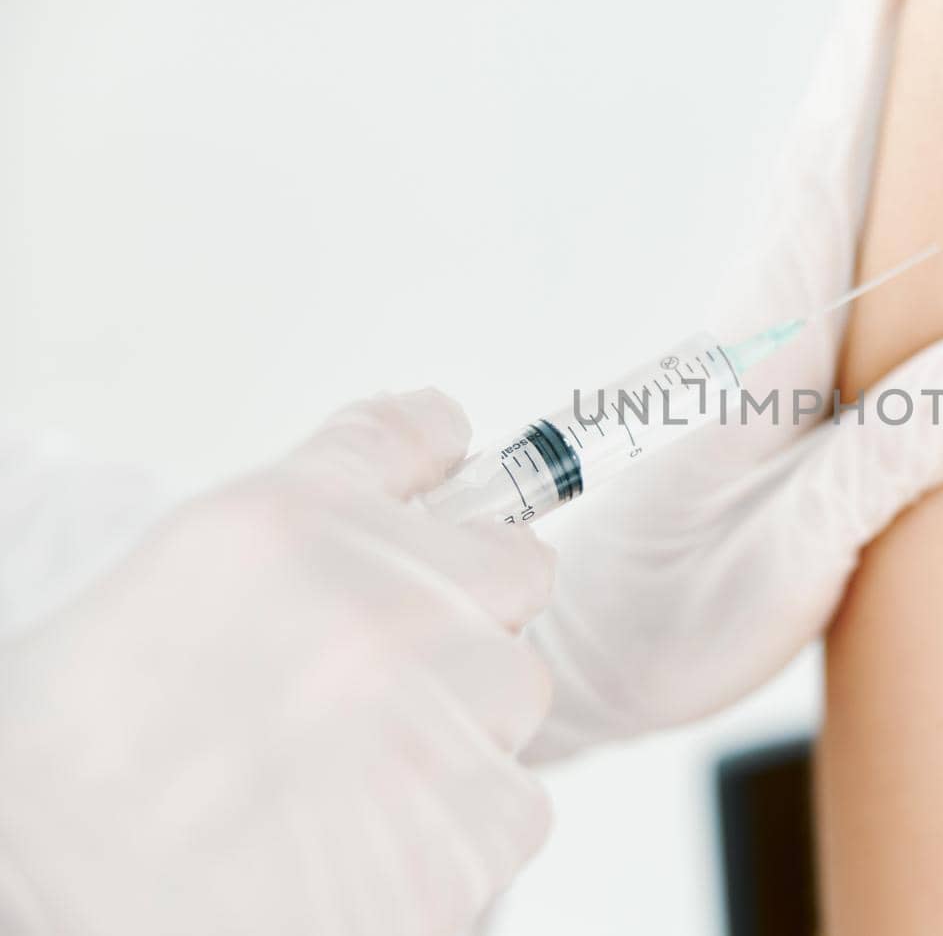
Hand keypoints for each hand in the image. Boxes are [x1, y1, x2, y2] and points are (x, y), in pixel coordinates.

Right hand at [0, 391, 555, 935]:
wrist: (47, 887)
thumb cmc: (85, 751)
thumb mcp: (180, 573)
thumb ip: (312, 512)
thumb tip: (418, 457)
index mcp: (293, 523)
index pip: (425, 436)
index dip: (441, 485)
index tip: (447, 500)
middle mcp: (382, 604)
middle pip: (511, 581)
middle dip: (458, 623)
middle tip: (371, 686)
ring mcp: (436, 715)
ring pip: (512, 696)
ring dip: (460, 726)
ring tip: (351, 777)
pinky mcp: (466, 832)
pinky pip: (514, 805)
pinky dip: (460, 825)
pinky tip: (370, 840)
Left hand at [525, 0, 942, 759]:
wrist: (580, 665)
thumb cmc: (672, 623)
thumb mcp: (791, 559)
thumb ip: (880, 463)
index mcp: (763, 349)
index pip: (829, 175)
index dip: (867, 62)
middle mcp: (756, 331)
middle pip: (825, 162)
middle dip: (874, 51)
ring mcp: (755, 358)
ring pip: (821, 207)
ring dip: (866, 113)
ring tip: (920, 42)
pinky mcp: (762, 396)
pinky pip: (824, 267)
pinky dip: (860, 198)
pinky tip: (887, 202)